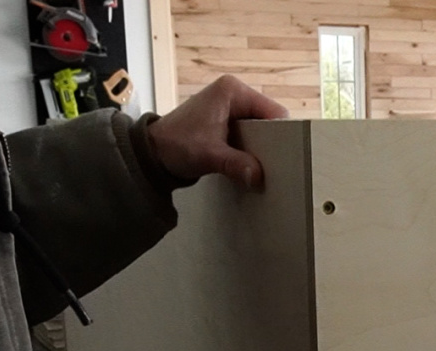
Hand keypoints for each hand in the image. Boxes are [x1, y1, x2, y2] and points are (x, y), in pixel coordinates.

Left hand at [147, 75, 287, 188]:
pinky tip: (250, 164)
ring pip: (259, 128)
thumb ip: (236, 164)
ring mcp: (230, 107)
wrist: (151, 152)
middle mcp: (234, 93)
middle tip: (274, 165)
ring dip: (260, 147)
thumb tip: (259, 176)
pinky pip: (248, 134)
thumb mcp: (209, 155)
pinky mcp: (226, 121)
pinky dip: (250, 149)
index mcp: (232, 90)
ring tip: (263, 166)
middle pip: (267, 119)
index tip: (284, 155)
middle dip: (271, 141)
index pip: (272, 110)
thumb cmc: (176, 145)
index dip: (280, 133)